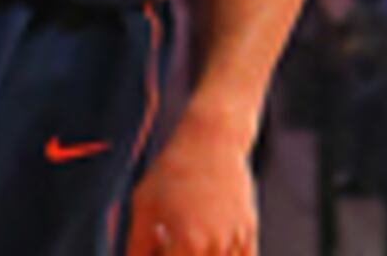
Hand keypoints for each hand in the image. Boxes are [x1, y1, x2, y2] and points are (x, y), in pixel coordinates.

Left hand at [120, 126, 256, 255]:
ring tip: (186, 241)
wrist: (211, 141)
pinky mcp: (249, 231)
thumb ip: (136, 244)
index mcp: (188, 242)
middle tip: (166, 242)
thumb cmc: (173, 169)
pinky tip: (209, 247)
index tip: (155, 249)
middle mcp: (216, 246)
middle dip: (176, 255)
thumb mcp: (143, 205)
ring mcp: (237, 240)